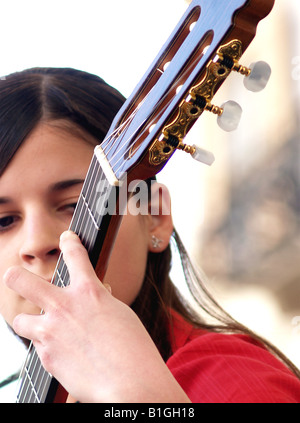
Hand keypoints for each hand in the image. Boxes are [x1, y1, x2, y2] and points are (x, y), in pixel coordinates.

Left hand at [4, 231, 188, 402]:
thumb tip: (84, 299)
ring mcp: (50, 332)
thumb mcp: (118, 313)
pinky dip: (48, 348)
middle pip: (21, 280)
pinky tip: (66, 355)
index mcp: (88, 291)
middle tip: (12, 276)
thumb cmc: (133, 348)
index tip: (67, 238)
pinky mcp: (46, 357)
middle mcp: (64, 307)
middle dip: (14, 276)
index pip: (75, 255)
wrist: (130, 384)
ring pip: (21, 320)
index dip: (70, 242)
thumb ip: (95, 302)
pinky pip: (38, 347)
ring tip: (42, 328)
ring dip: (30, 322)